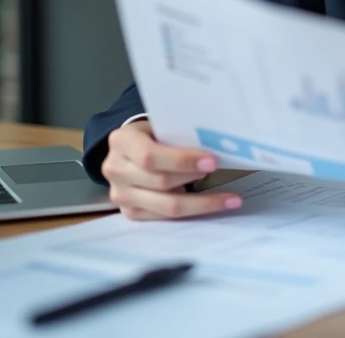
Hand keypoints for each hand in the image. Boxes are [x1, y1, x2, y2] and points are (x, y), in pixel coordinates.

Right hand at [102, 119, 242, 219]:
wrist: (129, 150)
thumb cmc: (151, 134)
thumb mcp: (158, 125)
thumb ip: (178, 135)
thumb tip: (217, 146)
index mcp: (122, 141)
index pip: (150, 156)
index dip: (182, 160)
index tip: (212, 161)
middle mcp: (116, 170)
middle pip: (160, 182)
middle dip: (194, 177)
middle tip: (222, 174)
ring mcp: (121, 195)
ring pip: (167, 206)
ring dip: (202, 202)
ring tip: (228, 198)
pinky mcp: (130, 213)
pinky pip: (166, 218)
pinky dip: (193, 212)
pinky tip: (213, 205)